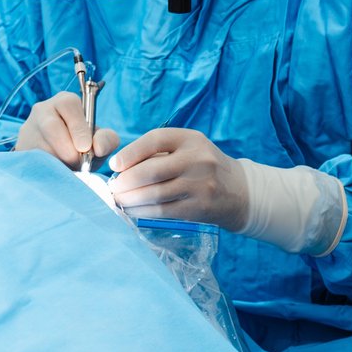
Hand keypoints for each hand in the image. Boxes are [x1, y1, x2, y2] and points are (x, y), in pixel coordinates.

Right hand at [15, 93, 118, 168]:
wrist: (59, 159)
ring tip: (67, 169)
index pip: (68, 105)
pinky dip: (45, 170)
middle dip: (67, 148)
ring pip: (39, 145)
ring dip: (56, 162)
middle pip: (50, 126)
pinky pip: (30, 160)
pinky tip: (54, 173)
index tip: (85, 147)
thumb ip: (107, 140)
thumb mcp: (98, 141)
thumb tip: (97, 147)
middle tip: (77, 163)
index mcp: (64, 102)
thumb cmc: (82, 146)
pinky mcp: (18, 149)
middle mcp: (42, 110)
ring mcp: (27, 129)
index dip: (78, 127)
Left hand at [107, 128, 248, 226]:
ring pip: (155, 194)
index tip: (114, 164)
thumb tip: (119, 167)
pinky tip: (132, 211)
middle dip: (126, 181)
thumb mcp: (188, 148)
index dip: (130, 152)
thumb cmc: (203, 166)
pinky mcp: (199, 208)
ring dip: (130, 199)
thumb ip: (158, 153)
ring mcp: (200, 185)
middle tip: (113, 188)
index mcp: (191, 139)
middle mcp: (198, 160)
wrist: (238, 191)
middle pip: (152, 170)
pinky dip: (142, 212)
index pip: (155, 140)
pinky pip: (163, 212)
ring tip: (119, 200)